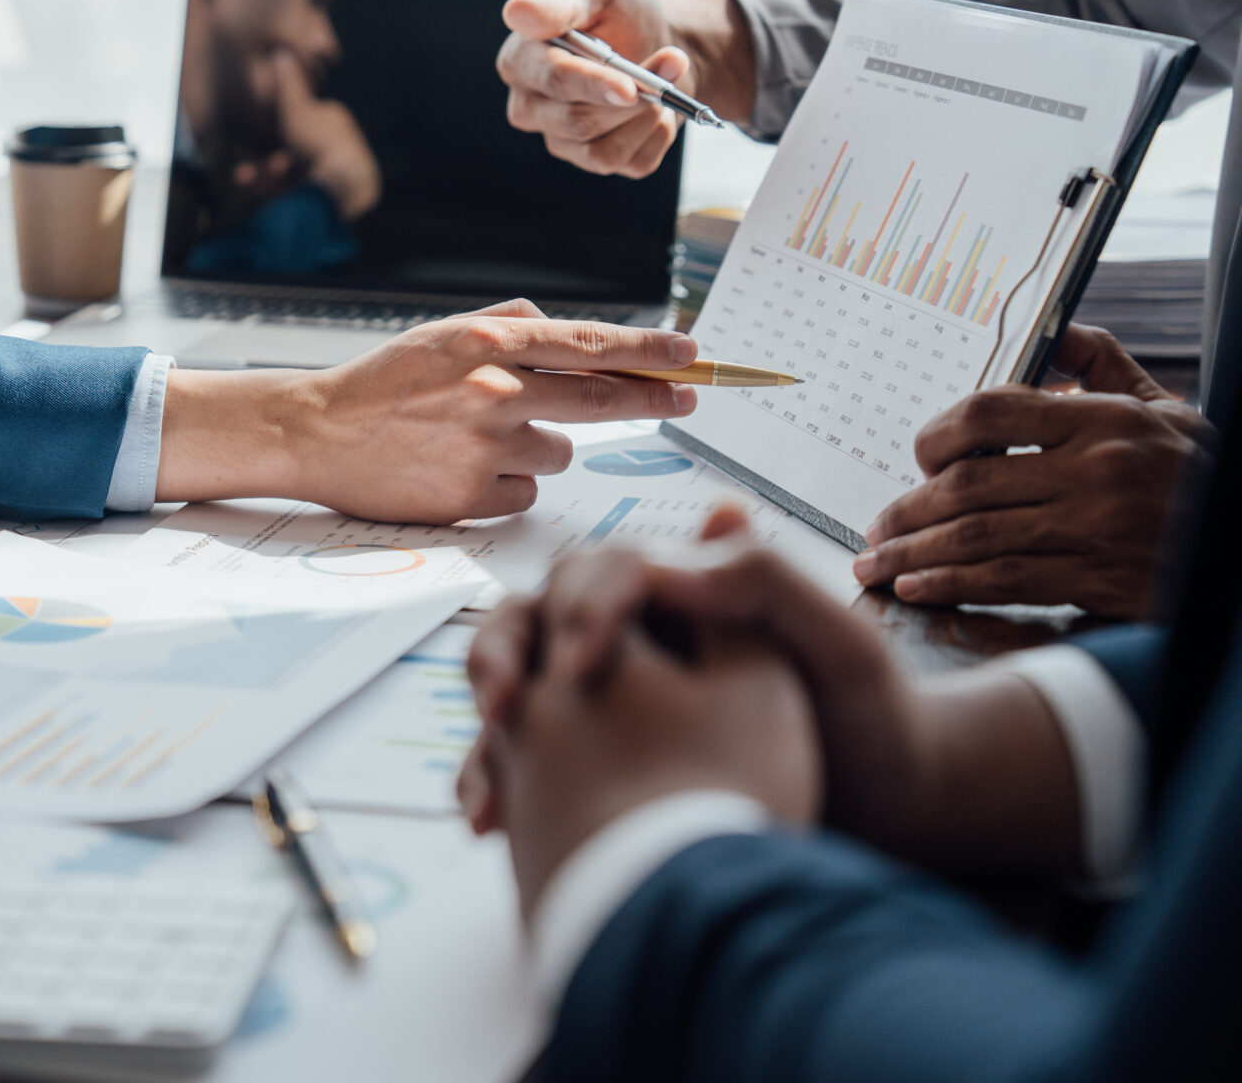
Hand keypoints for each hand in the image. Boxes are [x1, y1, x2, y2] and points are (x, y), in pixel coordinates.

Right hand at [156, 300, 700, 522]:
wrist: (316, 433)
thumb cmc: (382, 382)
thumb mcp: (444, 333)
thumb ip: (510, 326)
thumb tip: (571, 332)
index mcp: (488, 344)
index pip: (591, 345)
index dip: (650, 351)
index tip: (692, 354)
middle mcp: (493, 393)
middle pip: (602, 399)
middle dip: (653, 398)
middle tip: (687, 397)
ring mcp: (483, 450)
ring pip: (560, 452)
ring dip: (538, 445)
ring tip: (480, 438)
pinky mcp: (470, 500)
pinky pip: (524, 493)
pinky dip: (506, 484)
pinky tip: (461, 469)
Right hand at [263, 49, 380, 219]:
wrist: (346, 188)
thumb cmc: (319, 146)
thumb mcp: (296, 111)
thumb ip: (287, 84)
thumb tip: (281, 52)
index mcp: (334, 121)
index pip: (297, 124)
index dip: (273, 136)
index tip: (256, 140)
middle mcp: (338, 145)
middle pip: (292, 155)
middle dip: (266, 166)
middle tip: (244, 176)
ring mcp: (338, 173)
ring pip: (295, 176)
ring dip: (269, 180)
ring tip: (250, 186)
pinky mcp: (339, 198)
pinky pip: (305, 193)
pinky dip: (284, 195)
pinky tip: (266, 198)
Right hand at [466, 509, 1086, 876]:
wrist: (890, 812)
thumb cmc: (874, 717)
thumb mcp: (838, 640)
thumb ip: (764, 580)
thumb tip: (657, 562)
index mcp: (686, 592)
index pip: (605, 571)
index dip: (584, 607)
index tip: (586, 664)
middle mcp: (638, 635)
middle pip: (537, 616)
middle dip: (504, 653)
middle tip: (507, 708)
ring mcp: (612, 697)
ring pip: (519, 685)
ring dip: (489, 719)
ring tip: (489, 766)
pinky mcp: (599, 757)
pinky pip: (528, 757)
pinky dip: (496, 778)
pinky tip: (490, 817)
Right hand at [496, 0, 755, 176]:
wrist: (658, 38)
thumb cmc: (618, 11)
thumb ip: (561, 3)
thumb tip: (517, 12)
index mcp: (520, 61)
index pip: (552, 81)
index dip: (592, 84)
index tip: (628, 86)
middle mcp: (531, 107)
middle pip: (578, 122)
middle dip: (634, 96)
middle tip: (673, 62)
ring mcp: (561, 139)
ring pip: (603, 151)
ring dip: (647, 115)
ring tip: (663, 81)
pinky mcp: (594, 159)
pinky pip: (632, 163)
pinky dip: (657, 133)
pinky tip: (658, 108)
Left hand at [854, 324, 1215, 616]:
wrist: (1238, 548)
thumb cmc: (1195, 474)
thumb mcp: (1161, 407)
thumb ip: (1101, 365)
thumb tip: (1054, 331)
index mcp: (1101, 420)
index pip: (988, 412)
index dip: (937, 436)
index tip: (919, 458)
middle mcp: (1095, 471)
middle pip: (968, 483)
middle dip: (908, 509)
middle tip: (877, 526)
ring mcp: (1095, 527)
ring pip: (976, 536)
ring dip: (913, 552)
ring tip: (877, 563)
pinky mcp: (1097, 578)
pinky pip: (1005, 580)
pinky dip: (950, 583)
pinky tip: (917, 586)